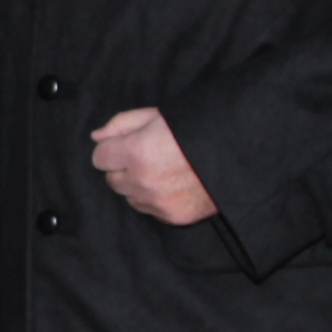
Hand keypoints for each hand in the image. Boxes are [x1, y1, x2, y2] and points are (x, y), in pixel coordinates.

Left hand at [90, 107, 215, 224]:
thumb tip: (96, 137)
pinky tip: (173, 184)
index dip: (112, 149)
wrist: (235, 152)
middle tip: (147, 156)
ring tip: (162, 170)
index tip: (127, 145)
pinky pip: (148, 210)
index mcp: (137, 151)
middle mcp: (143, 181)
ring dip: (137, 185)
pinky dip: (154, 199)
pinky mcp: (172, 216)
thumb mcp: (157, 115)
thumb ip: (121, 125)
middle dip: (123, 167)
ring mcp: (158, 202)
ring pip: (129, 197)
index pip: (99, 158)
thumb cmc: (195, 128)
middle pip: (112, 179)